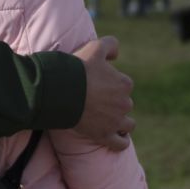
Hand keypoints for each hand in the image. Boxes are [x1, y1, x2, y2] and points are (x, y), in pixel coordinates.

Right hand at [71, 35, 134, 150]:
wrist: (61, 91)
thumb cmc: (77, 68)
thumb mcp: (95, 47)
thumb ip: (110, 45)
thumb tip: (117, 54)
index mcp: (124, 84)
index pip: (124, 85)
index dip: (112, 85)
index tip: (98, 86)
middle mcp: (124, 103)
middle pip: (125, 105)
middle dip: (115, 104)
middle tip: (97, 102)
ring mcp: (115, 122)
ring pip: (128, 125)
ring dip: (122, 123)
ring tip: (109, 121)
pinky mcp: (105, 136)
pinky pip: (121, 143)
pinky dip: (121, 142)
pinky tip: (116, 138)